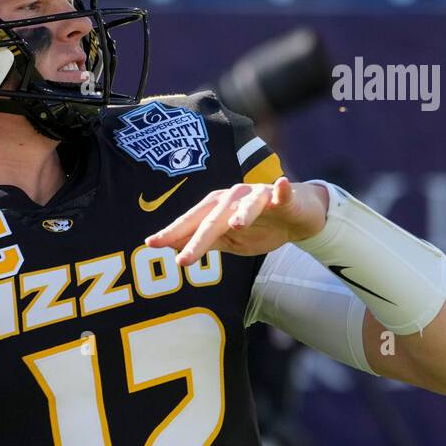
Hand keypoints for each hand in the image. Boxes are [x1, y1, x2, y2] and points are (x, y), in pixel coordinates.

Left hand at [146, 177, 329, 265]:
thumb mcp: (229, 240)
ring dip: (243, 213)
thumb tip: (172, 246)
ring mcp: (258, 195)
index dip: (172, 232)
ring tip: (236, 225)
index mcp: (216, 209)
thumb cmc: (258, 228)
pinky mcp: (285, 196)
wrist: (295, 217)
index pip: (191, 222)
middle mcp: (233, 198)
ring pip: (246, 205)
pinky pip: (283, 193)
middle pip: (214, 219)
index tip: (150, 244)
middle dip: (197, 237)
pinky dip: (282, 190)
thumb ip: (204, 241)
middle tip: (182, 259)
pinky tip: (281, 186)